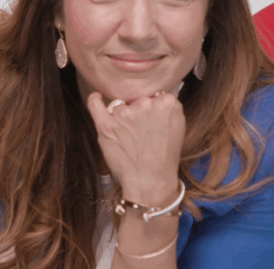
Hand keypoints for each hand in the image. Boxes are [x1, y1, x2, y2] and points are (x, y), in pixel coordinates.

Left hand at [87, 87, 185, 205]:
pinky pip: (95, 104)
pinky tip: (97, 96)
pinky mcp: (106, 125)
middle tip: (142, 132)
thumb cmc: (164, 156)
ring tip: (130, 137)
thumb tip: (157, 93)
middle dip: (138, 111)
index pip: (155, 93)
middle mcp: (145, 104)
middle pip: (137, 99)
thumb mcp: (179, 125)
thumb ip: (168, 106)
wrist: (150, 181)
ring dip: (122, 116)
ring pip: (119, 105)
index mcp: (167, 103)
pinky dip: (95, 99)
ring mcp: (124, 114)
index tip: (153, 120)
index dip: (153, 107)